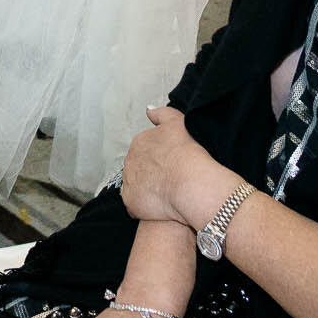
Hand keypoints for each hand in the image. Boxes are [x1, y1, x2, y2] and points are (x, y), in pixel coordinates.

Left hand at [120, 106, 229, 226]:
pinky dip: (144, 206)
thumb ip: (161, 114)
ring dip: (147, 190)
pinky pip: (135, 205)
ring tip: (166, 194)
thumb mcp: (177, 122)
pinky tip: (159, 207)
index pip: (144, 150)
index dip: (159, 158)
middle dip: (150, 173)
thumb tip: (148, 111)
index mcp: (139, 142)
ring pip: (136, 186)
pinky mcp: (130, 202)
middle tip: (169, 179)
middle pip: (138, 168)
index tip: (171, 164)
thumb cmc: (187, 152)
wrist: (190, 182)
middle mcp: (129, 161)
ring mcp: (128, 182)